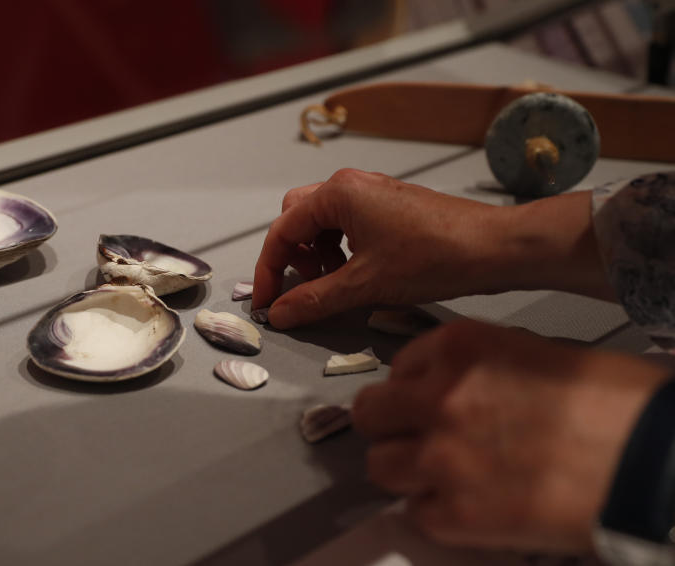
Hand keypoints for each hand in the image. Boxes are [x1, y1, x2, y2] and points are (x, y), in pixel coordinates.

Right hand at [252, 169, 610, 328]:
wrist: (495, 248)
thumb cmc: (433, 258)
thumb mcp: (364, 285)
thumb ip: (314, 300)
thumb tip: (280, 314)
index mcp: (337, 194)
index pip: (282, 231)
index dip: (269, 270)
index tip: (268, 302)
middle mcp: (351, 184)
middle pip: (298, 218)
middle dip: (294, 256)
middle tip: (307, 287)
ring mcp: (373, 192)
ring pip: (323, 221)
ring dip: (318, 254)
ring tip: (335, 284)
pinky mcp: (391, 205)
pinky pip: (348, 223)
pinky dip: (341, 249)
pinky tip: (358, 274)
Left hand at [351, 319, 669, 551]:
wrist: (655, 461)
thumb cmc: (616, 401)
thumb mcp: (536, 352)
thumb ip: (479, 367)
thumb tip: (453, 387)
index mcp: (457, 348)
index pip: (398, 367)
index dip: (415, 387)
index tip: (430, 400)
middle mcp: (436, 398)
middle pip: (371, 414)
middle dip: (394, 426)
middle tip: (423, 437)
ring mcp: (441, 459)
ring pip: (380, 466)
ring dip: (408, 471)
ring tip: (446, 477)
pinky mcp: (456, 516)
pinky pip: (416, 514)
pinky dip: (439, 513)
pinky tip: (474, 507)